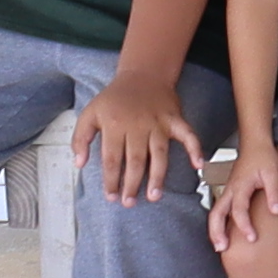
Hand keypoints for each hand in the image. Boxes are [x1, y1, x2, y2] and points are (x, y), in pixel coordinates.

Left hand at [73, 69, 202, 206]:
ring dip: (158, 176)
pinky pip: (188, 135)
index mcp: (115, 126)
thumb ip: (80, 139)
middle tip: (129, 203)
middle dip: (132, 184)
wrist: (143, 74)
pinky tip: (199, 165)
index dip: (111, 180)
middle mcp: (137, 126)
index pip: (111, 159)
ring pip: (159, 154)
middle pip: (135, 161)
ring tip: (154, 196)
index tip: (111, 196)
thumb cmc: (114, 98)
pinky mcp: (175, 119)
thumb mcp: (89, 113)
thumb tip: (79, 164)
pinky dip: (195, 148)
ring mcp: (158, 123)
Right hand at [203, 146, 277, 257]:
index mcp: (240, 186)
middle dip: (217, 232)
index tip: (252, 238)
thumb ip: (274, 192)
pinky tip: (225, 232)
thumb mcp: (273, 172)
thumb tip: (277, 211)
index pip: (239, 210)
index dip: (244, 226)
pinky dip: (218, 222)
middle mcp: (230, 190)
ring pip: (215, 213)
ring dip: (215, 229)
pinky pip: (220, 209)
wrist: (255, 144)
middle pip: (217, 214)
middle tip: (222, 248)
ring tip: (220, 246)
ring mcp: (227, 191)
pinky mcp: (229, 192)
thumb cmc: (264, 157)